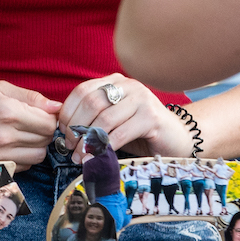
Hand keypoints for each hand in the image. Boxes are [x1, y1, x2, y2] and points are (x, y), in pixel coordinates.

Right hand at [0, 81, 60, 167]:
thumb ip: (29, 96)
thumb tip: (57, 106)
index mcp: (7, 111)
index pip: (48, 123)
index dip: (50, 118)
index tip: (42, 114)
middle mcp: (4, 136)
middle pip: (46, 140)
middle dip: (44, 131)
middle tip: (31, 122)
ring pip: (38, 157)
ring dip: (36, 146)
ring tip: (22, 134)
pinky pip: (24, 167)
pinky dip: (24, 157)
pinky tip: (11, 145)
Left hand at [57, 73, 193, 157]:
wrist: (178, 139)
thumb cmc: (141, 131)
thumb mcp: (114, 118)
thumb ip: (94, 116)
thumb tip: (63, 128)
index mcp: (115, 81)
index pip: (82, 91)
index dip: (68, 112)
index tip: (62, 132)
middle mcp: (128, 85)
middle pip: (91, 103)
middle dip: (76, 128)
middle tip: (70, 148)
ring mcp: (141, 99)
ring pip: (105, 119)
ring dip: (88, 141)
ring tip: (81, 157)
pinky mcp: (151, 118)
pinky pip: (120, 133)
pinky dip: (105, 148)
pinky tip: (97, 159)